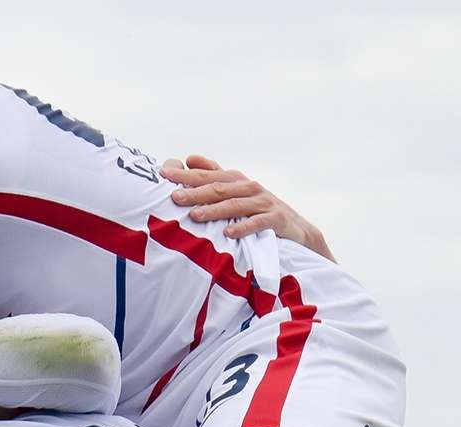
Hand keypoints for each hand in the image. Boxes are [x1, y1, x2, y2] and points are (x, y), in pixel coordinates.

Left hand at [161, 154, 332, 261]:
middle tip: (174, 197)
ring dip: (214, 210)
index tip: (163, 173)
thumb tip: (189, 158)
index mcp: (236, 181)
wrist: (297, 229)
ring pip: (235, 205)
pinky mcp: (276, 219)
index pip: (207, 176)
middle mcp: (249, 187)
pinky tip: (228, 234)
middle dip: (195, 192)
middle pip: (218, 188)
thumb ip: (215, 175)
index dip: (185, 174)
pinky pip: (258, 223)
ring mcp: (264, 202)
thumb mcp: (237, 191)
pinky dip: (243, 228)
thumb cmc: (259, 209)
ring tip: (195, 216)